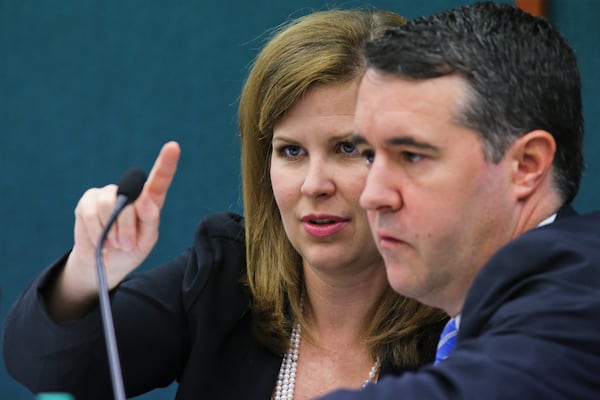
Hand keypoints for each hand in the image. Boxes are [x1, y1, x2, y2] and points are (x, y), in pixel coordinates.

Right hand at [51, 142, 180, 316]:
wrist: (104, 263)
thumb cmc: (130, 250)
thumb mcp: (146, 241)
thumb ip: (149, 221)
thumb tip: (145, 199)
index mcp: (150, 200)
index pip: (159, 180)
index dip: (166, 163)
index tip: (173, 147)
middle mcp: (129, 192)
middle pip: (131, 200)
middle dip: (128, 227)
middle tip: (127, 244)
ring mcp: (107, 194)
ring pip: (109, 204)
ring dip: (112, 230)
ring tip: (114, 243)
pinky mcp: (88, 201)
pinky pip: (91, 213)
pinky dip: (96, 232)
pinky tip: (100, 240)